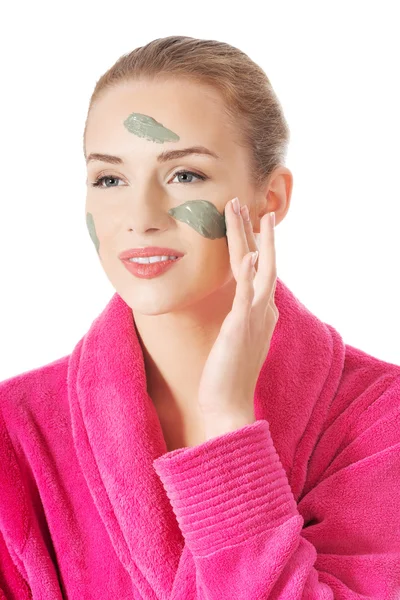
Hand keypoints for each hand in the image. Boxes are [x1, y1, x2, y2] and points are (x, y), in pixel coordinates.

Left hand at [197, 197, 277, 439]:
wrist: (228, 403)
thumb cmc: (227, 372)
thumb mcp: (235, 336)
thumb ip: (239, 315)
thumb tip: (235, 303)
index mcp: (262, 310)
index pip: (257, 268)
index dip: (252, 242)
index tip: (244, 220)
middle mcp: (265, 309)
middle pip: (261, 259)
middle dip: (252, 230)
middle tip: (241, 202)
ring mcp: (257, 316)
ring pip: (258, 267)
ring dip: (250, 238)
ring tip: (243, 210)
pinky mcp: (242, 326)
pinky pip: (247, 294)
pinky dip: (248, 273)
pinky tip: (247, 254)